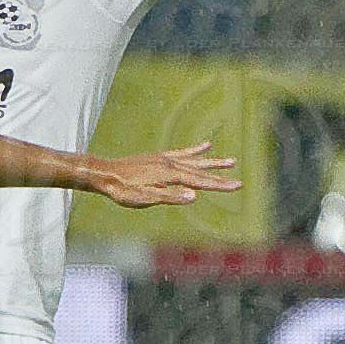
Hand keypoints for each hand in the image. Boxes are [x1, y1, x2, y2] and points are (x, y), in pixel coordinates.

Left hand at [93, 141, 240, 208]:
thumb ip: (170, 197)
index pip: (199, 181)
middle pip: (200, 172)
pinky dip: (195, 150)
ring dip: (212, 162)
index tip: (237, 186)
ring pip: (194, 161)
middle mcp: (170, 164)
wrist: (104, 174)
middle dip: (220, 178)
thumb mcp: (145, 198)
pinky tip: (206, 145)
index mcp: (169, 175)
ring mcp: (165, 159)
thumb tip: (195, 196)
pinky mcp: (159, 158)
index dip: (219, 185)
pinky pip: (181, 153)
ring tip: (231, 161)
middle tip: (239, 182)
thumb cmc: (123, 190)